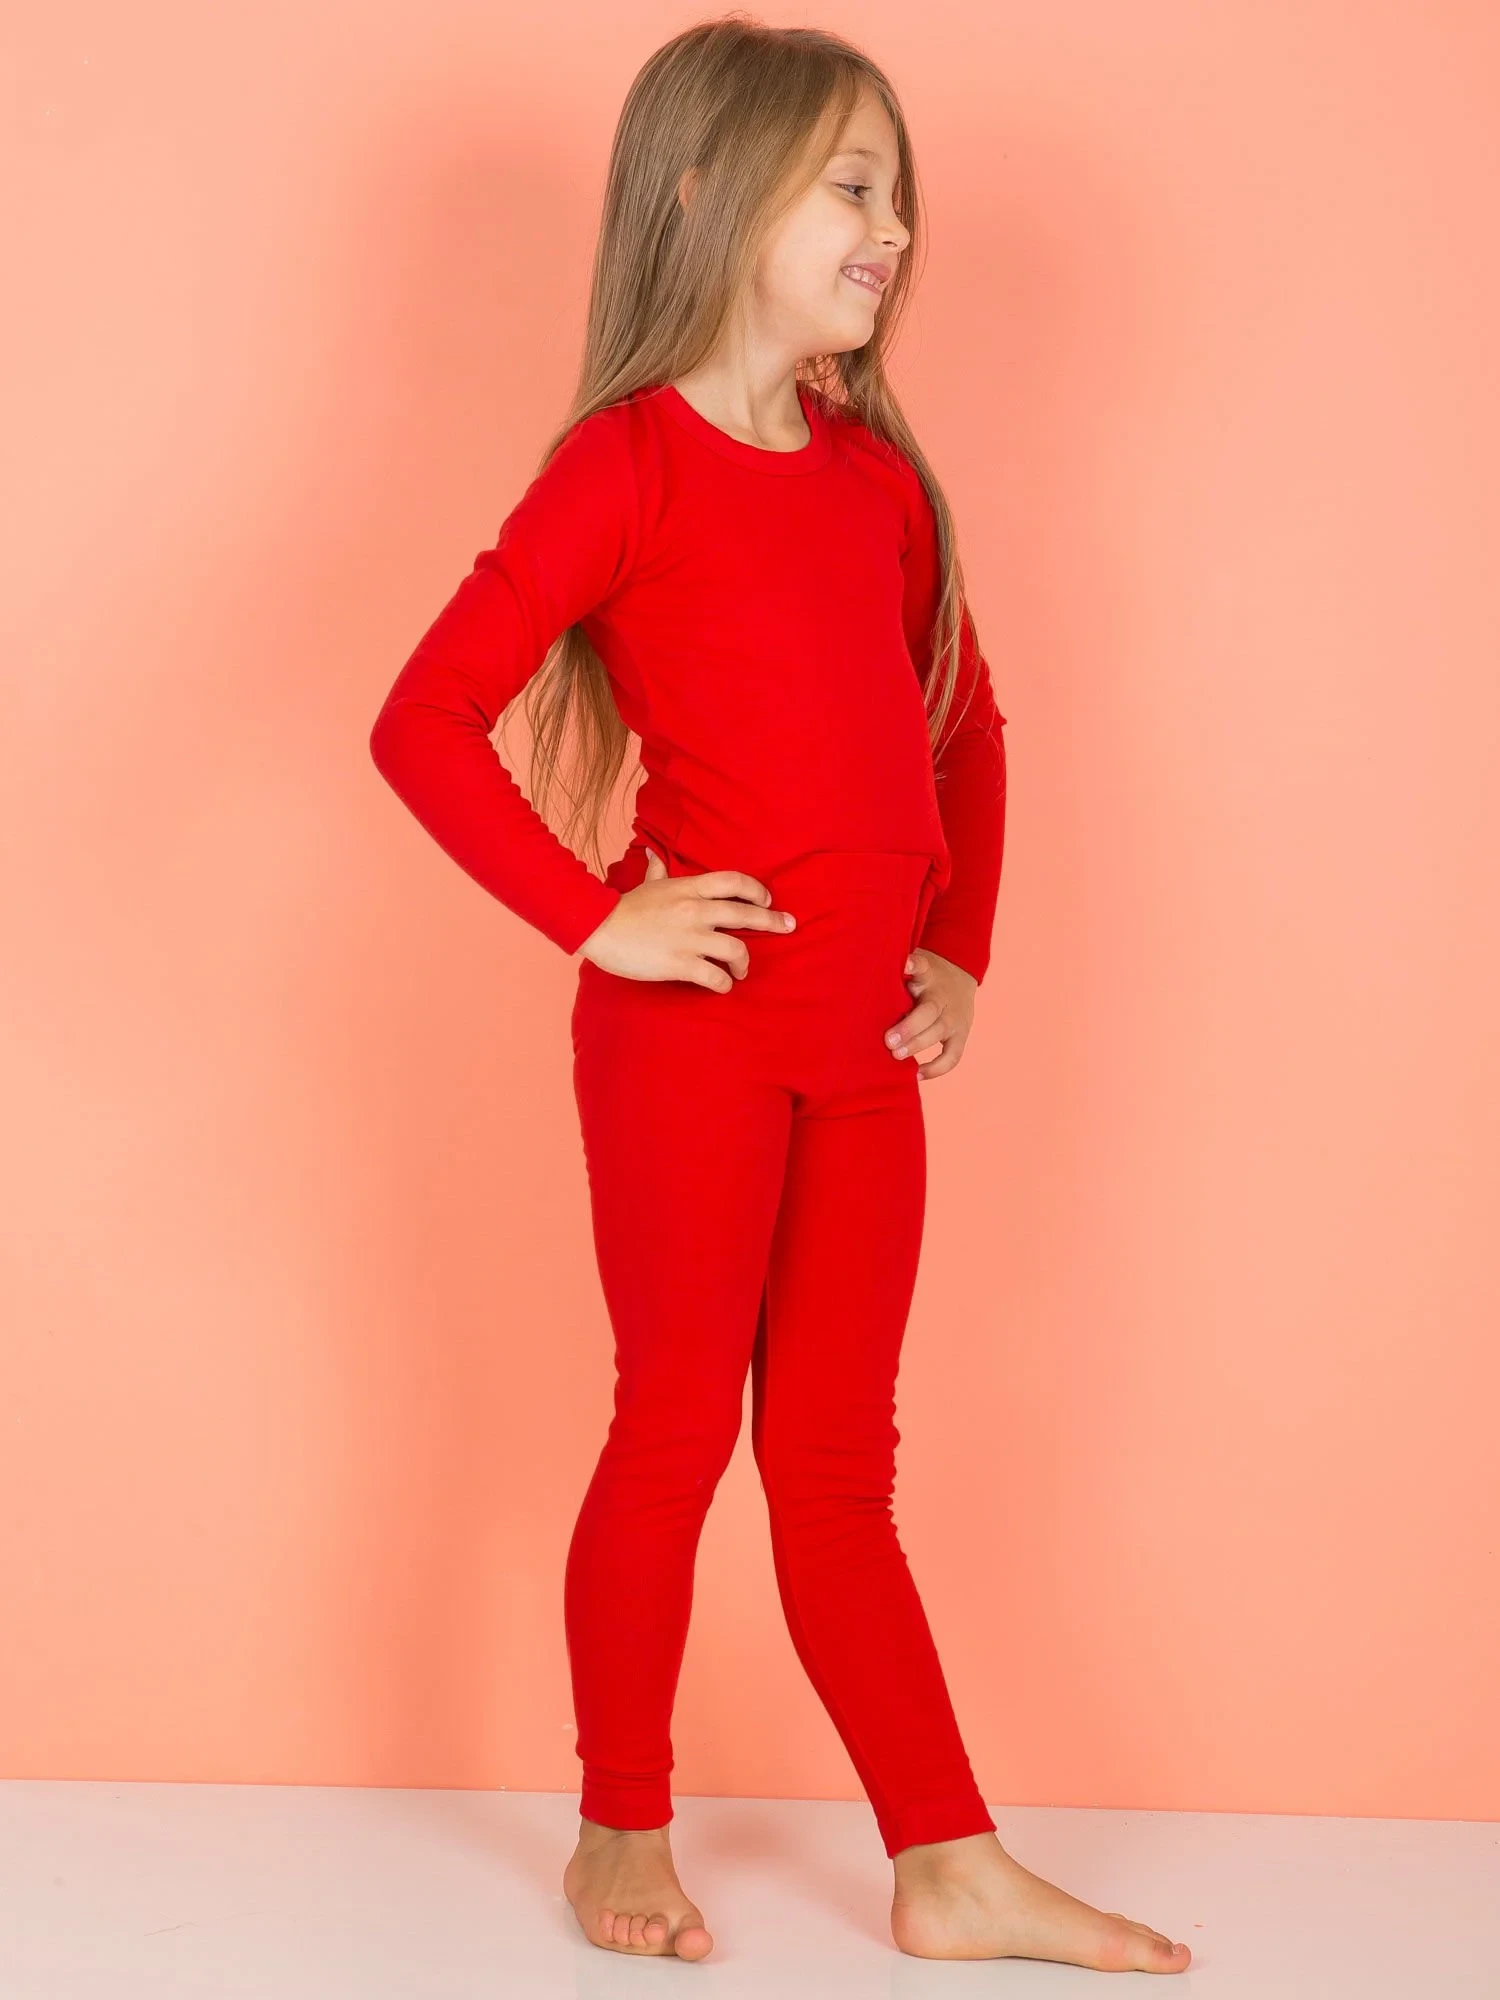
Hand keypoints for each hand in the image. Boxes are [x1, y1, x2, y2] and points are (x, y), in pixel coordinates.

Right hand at [578, 847, 796, 989]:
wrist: (600, 929)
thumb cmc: (624, 909)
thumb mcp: (645, 885)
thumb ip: (657, 871)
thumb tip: (651, 853)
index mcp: (689, 889)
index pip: (734, 882)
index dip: (756, 890)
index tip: (769, 899)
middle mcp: (696, 911)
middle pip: (746, 913)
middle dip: (773, 921)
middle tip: (788, 927)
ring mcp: (690, 938)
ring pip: (736, 950)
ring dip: (745, 962)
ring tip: (742, 970)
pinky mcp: (681, 964)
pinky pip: (715, 977)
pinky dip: (723, 984)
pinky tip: (723, 986)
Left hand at [884, 946, 976, 1077]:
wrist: (960, 978)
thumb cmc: (924, 976)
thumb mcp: (912, 966)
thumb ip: (895, 972)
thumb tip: (865, 973)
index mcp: (928, 975)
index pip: (922, 966)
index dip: (914, 964)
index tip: (905, 964)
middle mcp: (943, 997)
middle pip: (930, 1010)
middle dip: (909, 1027)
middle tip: (888, 1040)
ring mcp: (955, 1017)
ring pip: (940, 1032)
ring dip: (918, 1045)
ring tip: (896, 1056)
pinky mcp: (961, 1035)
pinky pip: (953, 1055)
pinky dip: (937, 1068)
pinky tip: (917, 1074)